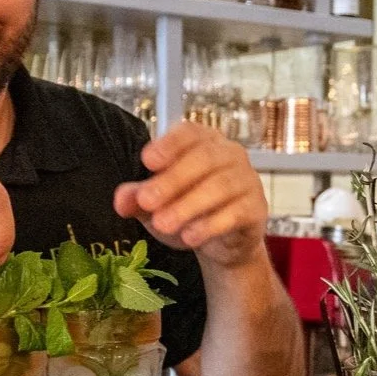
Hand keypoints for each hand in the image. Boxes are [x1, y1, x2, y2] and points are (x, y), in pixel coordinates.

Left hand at [113, 123, 267, 268]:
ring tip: (163, 224)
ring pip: (220, 186)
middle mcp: (230, 153)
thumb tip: (120, 200)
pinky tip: (190, 237)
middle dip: (172, 180)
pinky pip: (236, 212)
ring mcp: (247, 179)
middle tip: (146, 201)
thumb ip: (138, 199)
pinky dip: (211, 225)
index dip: (169, 144)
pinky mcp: (256, 208)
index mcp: (204, 141)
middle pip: (204, 158)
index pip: (189, 133)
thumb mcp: (157, 205)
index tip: (147, 161)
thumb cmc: (189, 211)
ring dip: (188, 205)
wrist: (224, 243)